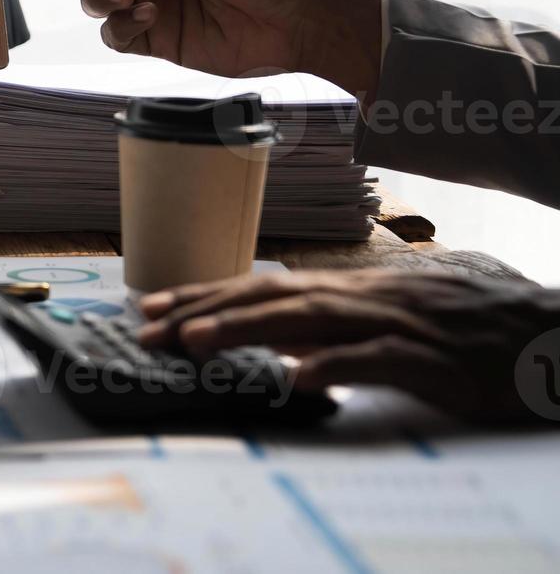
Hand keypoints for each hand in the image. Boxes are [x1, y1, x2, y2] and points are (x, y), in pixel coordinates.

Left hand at [136, 270, 559, 423]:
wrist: (555, 334)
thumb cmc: (475, 332)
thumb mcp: (396, 322)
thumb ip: (341, 328)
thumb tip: (282, 342)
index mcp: (357, 290)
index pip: (265, 287)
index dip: (205, 295)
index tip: (150, 307)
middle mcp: (369, 297)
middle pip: (272, 298)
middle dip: (204, 311)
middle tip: (146, 329)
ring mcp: (401, 323)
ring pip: (311, 321)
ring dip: (247, 329)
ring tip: (195, 342)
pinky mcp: (435, 359)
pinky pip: (377, 361)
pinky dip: (334, 366)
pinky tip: (295, 378)